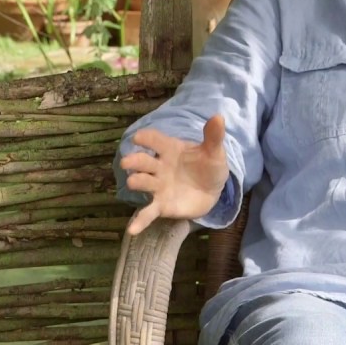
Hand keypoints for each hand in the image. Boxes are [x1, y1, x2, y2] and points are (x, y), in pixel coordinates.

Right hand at [119, 115, 229, 235]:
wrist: (212, 191)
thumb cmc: (208, 166)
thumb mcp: (214, 152)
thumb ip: (213, 136)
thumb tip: (218, 116)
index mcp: (170, 149)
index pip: (156, 140)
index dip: (146, 138)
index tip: (138, 138)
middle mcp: (159, 166)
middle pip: (144, 161)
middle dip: (135, 161)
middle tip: (127, 162)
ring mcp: (158, 186)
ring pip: (143, 183)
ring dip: (137, 182)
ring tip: (133, 182)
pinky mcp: (161, 205)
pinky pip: (148, 213)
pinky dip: (139, 221)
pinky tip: (131, 230)